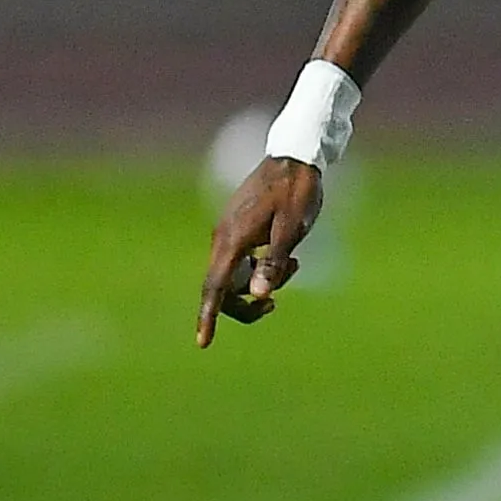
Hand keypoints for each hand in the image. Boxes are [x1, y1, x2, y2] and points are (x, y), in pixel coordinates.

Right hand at [198, 157, 324, 345]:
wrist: (295, 158)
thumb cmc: (297, 192)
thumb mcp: (292, 229)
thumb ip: (274, 262)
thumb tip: (260, 295)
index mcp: (233, 239)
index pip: (215, 287)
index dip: (208, 316)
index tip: (203, 342)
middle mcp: (223, 238)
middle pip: (223, 287)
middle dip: (246, 302)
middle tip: (276, 304)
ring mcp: (229, 232)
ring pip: (235, 274)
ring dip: (260, 281)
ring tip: (294, 263)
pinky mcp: (238, 229)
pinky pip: (242, 261)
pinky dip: (260, 267)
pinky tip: (288, 257)